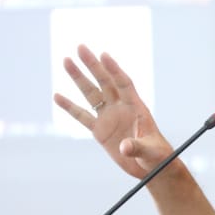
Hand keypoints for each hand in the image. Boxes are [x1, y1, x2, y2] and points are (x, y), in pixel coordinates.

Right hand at [53, 45, 171, 178]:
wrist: (151, 167)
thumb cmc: (157, 156)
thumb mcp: (150, 151)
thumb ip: (137, 147)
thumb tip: (125, 147)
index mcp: (137, 108)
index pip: (124, 84)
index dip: (115, 70)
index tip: (104, 55)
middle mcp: (121, 108)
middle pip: (105, 82)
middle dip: (93, 65)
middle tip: (80, 47)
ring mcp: (109, 117)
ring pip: (91, 94)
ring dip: (79, 78)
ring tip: (66, 61)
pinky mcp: (100, 130)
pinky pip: (82, 116)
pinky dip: (70, 107)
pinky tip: (57, 96)